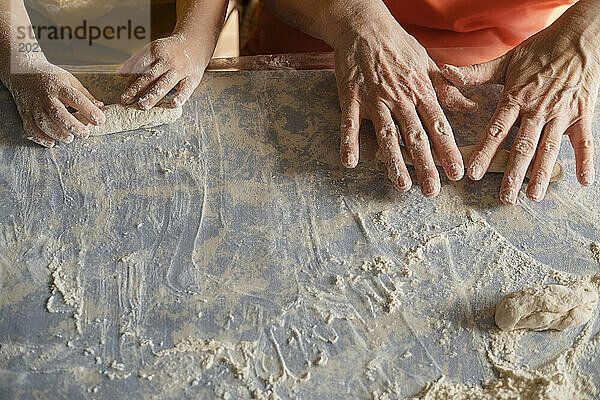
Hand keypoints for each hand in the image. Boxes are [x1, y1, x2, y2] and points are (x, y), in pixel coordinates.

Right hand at [8, 58, 104, 147]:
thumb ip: (85, 96)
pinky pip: (30, 127)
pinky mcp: (25, 113)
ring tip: (70, 139)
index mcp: (60, 86)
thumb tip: (100, 107)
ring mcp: (34, 105)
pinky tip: (51, 143)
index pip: (76, 98)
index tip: (100, 120)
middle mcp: (45, 96)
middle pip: (57, 112)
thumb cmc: (51, 78)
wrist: (21, 71)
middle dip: (72, 125)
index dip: (89, 110)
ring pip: (43, 122)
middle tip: (84, 134)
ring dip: (57, 133)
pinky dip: (40, 137)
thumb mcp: (70, 81)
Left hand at [118, 33, 209, 109]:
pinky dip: (181, 96)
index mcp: (155, 52)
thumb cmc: (172, 49)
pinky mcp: (193, 77)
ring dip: (154, 95)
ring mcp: (180, 69)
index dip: (131, 81)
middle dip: (137, 89)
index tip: (125, 94)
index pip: (140, 67)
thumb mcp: (153, 49)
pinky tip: (175, 103)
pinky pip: (187, 88)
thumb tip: (120, 73)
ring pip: (165, 83)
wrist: (196, 42)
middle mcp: (167, 60)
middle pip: (150, 76)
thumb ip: (137, 61)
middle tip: (127, 100)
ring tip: (144, 105)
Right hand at [333, 16, 476, 195]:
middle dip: (426, 165)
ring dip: (394, 161)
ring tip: (402, 185)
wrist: (364, 26)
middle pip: (415, 136)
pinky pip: (350, 124)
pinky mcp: (351, 98)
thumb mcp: (428, 64)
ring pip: (386, 134)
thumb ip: (448, 90)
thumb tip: (470, 108)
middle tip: (432, 190)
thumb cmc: (398, 46)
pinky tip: (350, 162)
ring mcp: (374, 99)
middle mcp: (400, 98)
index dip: (448, 151)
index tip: (457, 173)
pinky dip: (349, 142)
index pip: (439, 126)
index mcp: (421, 90)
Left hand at [442, 6, 599, 203]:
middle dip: (513, 174)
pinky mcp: (582, 114)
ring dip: (541, 173)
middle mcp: (537, 109)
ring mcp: (561, 113)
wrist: (580, 38)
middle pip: (523, 146)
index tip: (472, 173)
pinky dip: (585, 161)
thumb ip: (475, 73)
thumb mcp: (506, 61)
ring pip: (549, 148)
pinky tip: (582, 181)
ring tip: (533, 195)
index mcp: (515, 98)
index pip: (496, 130)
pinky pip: (584, 141)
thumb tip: (445, 71)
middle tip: (506, 197)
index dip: (484, 153)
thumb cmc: (541, 50)